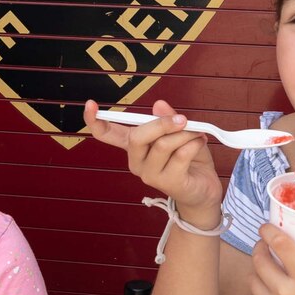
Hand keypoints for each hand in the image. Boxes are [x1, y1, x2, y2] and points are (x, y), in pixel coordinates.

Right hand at [84, 98, 223, 224]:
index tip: (90, 105)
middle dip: (162, 123)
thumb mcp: (180, 132)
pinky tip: (199, 144)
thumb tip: (158, 105)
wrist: (204, 190)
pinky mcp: (168, 183)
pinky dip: (194, 145)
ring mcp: (150, 175)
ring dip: (185, 134)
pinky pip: (180, 155)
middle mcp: (137, 161)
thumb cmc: (190, 159)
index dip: (95, 120)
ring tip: (197, 135)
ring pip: (162, 144)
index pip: (108, 134)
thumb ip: (169, 118)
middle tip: (183, 119)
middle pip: (137, 136)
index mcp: (135, 146)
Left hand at [251, 225, 294, 294]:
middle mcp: (286, 292)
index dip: (269, 231)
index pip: (280, 245)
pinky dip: (260, 293)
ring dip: (256, 270)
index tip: (266, 226)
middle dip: (259, 248)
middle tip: (264, 245)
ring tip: (264, 266)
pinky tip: (268, 290)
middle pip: (259, 260)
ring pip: (253, 280)